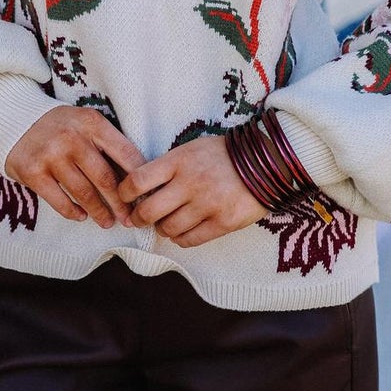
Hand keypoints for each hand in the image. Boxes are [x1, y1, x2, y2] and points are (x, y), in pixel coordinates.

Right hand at [5, 107, 146, 228]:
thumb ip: (105, 145)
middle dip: (120, 203)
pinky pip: (59, 200)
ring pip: (83, 192)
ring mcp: (50, 155)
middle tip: (129, 218)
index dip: (138, 178)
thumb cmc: (60, 126)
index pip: (125, 153)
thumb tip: (134, 180)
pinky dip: (73, 212)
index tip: (146, 195)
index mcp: (92, 122)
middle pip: (105, 178)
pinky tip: (81, 216)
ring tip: (107, 222)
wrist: (14, 118)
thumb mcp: (85, 123)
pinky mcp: (32, 172)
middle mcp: (72, 137)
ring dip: (99, 212)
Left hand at [115, 134, 266, 247]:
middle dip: (138, 218)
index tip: (124, 197)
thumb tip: (141, 191)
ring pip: (168, 229)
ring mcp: (207, 205)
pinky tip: (183, 231)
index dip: (124, 193)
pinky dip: (180, 239)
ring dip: (162, 228)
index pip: (138, 180)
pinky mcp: (223, 222)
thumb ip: (168, 168)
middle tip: (138, 218)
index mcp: (179, 161)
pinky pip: (189, 240)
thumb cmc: (224, 155)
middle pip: (148, 211)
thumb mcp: (192, 149)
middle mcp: (190, 183)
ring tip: (165, 223)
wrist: (266, 161)